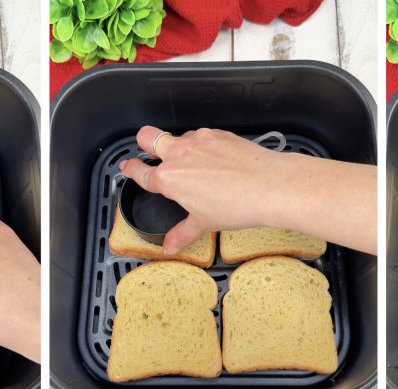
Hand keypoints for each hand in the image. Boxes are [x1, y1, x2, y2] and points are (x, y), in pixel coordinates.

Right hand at [119, 126, 376, 254]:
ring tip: (192, 162)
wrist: (270, 185)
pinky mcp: (219, 134)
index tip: (127, 167)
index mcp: (169, 178)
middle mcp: (179, 154)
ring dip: (179, 145)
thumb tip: (170, 246)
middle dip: (145, 141)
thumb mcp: (205, 224)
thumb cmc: (235, 206)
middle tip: (149, 149)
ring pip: (178, 136)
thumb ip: (183, 233)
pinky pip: (203, 136)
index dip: (131, 169)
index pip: (141, 172)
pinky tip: (216, 159)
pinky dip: (204, 145)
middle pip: (149, 137)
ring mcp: (199, 140)